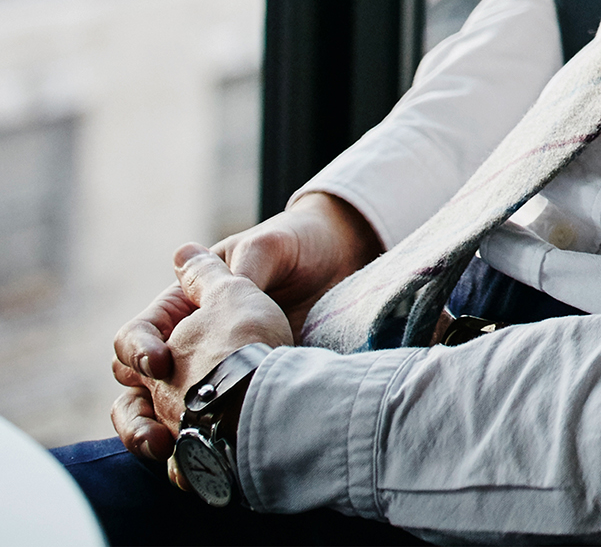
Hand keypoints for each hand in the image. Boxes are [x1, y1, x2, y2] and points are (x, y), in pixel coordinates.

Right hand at [108, 192, 377, 460]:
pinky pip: (200, 435)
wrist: (346, 270)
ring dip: (151, 439)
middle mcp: (188, 347)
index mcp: (185, 307)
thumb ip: (228, 266)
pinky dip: (192, 453)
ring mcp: (209, 379)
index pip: (138, 335)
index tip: (159, 362)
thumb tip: (183, 258)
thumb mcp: (268, 250)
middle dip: (136, 416)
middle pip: (136, 389)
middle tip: (154, 435)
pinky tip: (198, 468)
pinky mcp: (235, 402)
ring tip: (163, 452)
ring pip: (158, 420)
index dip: (139, 349)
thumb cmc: (302, 252)